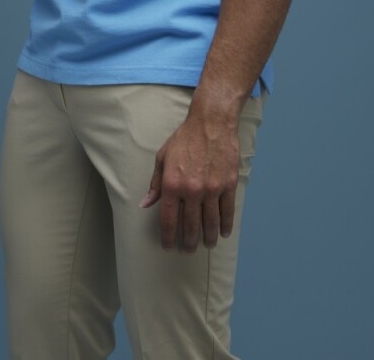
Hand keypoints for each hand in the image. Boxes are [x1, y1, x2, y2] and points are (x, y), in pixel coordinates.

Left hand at [139, 110, 240, 251]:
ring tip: (206, 245)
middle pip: (190, 225)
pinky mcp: (228, 185)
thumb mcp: (163, 157)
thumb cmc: (185, 139)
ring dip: (208, 237)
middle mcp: (191, 190)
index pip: (168, 220)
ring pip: (210, 222)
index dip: (168, 237)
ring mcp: (212, 189)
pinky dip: (226, 225)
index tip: (168, 247)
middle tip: (188, 250)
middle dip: (188, 242)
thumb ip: (155, 183)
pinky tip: (224, 233)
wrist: (211, 123)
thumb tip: (145, 204)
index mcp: (172, 184)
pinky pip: (227, 211)